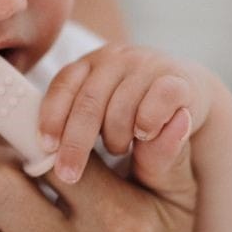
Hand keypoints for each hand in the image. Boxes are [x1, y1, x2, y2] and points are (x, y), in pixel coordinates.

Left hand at [38, 43, 205, 184]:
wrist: (188, 101)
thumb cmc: (131, 117)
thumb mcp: (99, 119)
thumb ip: (75, 127)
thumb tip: (43, 145)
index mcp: (90, 65)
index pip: (63, 84)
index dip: (51, 115)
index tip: (45, 146)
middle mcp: (116, 58)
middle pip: (88, 100)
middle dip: (75, 142)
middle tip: (69, 173)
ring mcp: (148, 64)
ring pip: (121, 106)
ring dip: (116, 138)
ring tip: (119, 150)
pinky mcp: (179, 79)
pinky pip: (157, 102)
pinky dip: (148, 124)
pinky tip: (144, 136)